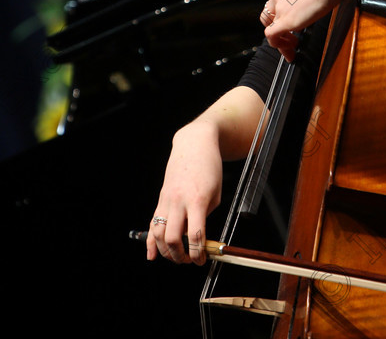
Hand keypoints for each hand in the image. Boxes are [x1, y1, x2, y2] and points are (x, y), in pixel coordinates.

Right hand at [146, 121, 221, 264]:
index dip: (198, 253)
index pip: (196, 235)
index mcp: (197, 200)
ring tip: (176, 257)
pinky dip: (150, 241)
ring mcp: (167, 200)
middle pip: (173, 238)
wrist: (194, 144)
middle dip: (180, 256)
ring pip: (159, 233)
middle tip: (188, 260)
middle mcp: (179, 201)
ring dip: (166, 252)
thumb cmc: (209, 167)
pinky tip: (151, 255)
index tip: (202, 260)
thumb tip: (197, 237)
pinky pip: (152, 223)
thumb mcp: (216, 193)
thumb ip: (205, 215)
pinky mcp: (161, 198)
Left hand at [260, 0, 340, 60]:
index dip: (279, 19)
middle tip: (289, 38)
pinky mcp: (285, 20)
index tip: (289, 26)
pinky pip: (272, 36)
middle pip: (269, 17)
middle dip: (277, 29)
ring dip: (279, 39)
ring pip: (269, 27)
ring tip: (292, 46)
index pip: (274, 6)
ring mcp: (280, 8)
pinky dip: (278, 45)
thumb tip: (312, 4)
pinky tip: (290, 50)